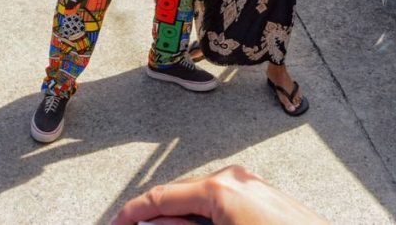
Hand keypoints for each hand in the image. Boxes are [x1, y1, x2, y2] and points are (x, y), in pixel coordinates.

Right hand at [111, 165, 327, 224]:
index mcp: (219, 188)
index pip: (161, 197)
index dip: (133, 213)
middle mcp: (234, 177)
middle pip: (180, 196)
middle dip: (158, 217)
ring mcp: (251, 183)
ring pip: (201, 199)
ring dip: (184, 218)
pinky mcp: (263, 194)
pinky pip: (222, 201)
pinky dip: (206, 216)